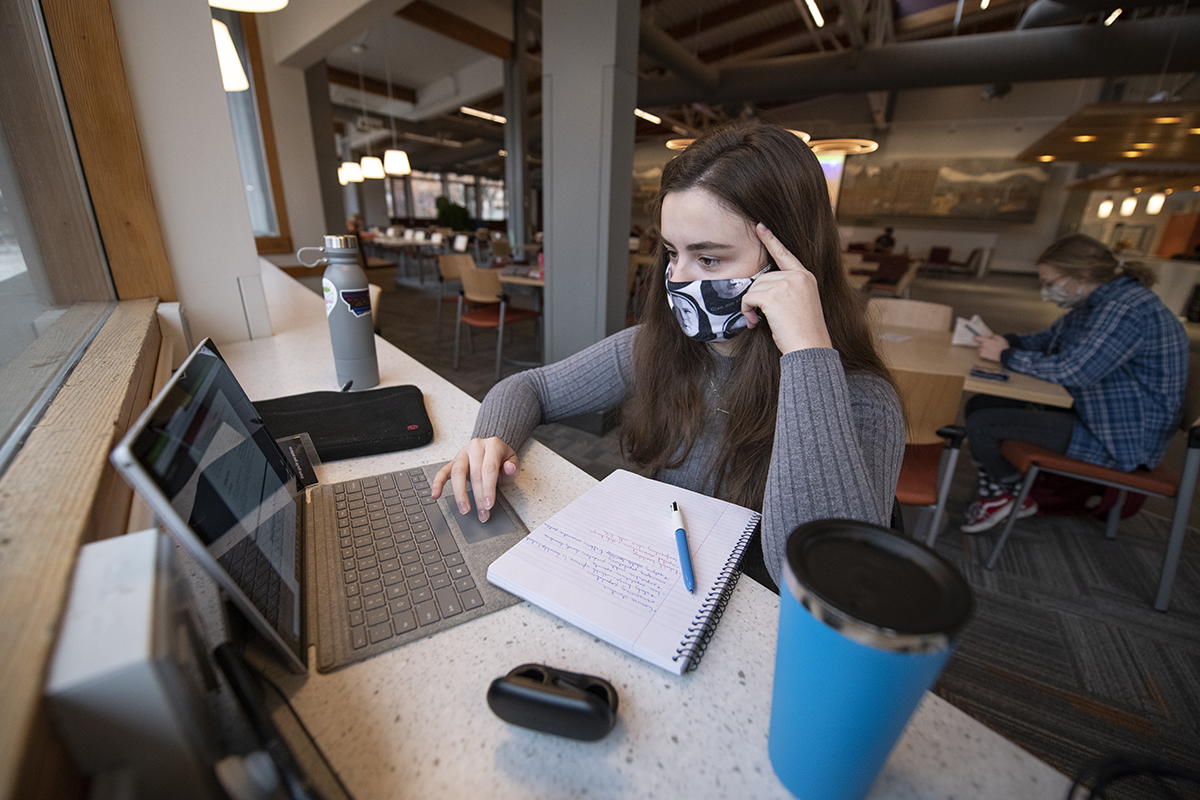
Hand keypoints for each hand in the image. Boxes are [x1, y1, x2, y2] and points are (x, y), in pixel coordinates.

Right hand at [431, 437, 518, 521]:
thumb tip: (509, 468)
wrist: (493, 449)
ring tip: (465, 509)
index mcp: (493, 445)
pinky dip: (437, 483)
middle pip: (475, 474)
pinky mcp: (453, 460)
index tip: (489, 504)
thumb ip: (512, 467)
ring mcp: (463, 453)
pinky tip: (436, 494)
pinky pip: (442, 471)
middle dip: (478, 497)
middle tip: (482, 513)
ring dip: (460, 494)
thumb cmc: (502, 458)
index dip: (488, 488)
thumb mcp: (513, 461)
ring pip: (457, 473)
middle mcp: (476, 446)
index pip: (489, 468)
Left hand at [740, 223, 832, 353]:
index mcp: (806, 277)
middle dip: (755, 298)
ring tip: (757, 321)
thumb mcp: (799, 304)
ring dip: (749, 306)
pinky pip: (748, 297)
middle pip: (762, 278)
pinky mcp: (774, 295)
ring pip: (754, 288)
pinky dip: (746, 310)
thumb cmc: (802, 332)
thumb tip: (758, 290)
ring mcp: (787, 284)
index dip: (771, 240)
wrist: (810, 347)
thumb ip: (785, 290)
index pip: (785, 254)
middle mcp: (798, 277)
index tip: (760, 227)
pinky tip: (754, 321)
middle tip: (757, 317)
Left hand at [975, 334, 1009, 361]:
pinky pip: (981, 353)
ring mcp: (983, 351)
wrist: (1005, 355)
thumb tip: (990, 336)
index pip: (978, 338)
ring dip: (983, 348)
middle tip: (990, 345)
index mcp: (986, 340)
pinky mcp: (983, 356)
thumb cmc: (1003, 345)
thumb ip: (993, 336)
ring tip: (990, 349)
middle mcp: (983, 345)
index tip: (973, 337)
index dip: (975, 337)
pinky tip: (989, 353)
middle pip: (980, 343)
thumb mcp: (1000, 337)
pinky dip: (984, 353)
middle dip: (983, 343)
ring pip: (980, 348)